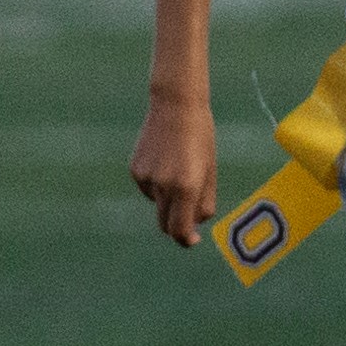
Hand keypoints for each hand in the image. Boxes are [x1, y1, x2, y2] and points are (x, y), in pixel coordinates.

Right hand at [130, 91, 218, 246]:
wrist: (175, 106)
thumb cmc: (200, 138)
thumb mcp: (210, 170)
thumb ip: (204, 202)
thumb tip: (194, 226)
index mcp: (186, 186)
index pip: (180, 229)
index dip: (185, 239)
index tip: (192, 240)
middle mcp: (164, 185)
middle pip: (165, 224)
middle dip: (177, 225)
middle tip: (189, 218)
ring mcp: (146, 178)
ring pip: (159, 204)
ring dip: (170, 198)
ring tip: (179, 168)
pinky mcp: (135, 170)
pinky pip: (148, 189)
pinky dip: (158, 184)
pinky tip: (165, 160)